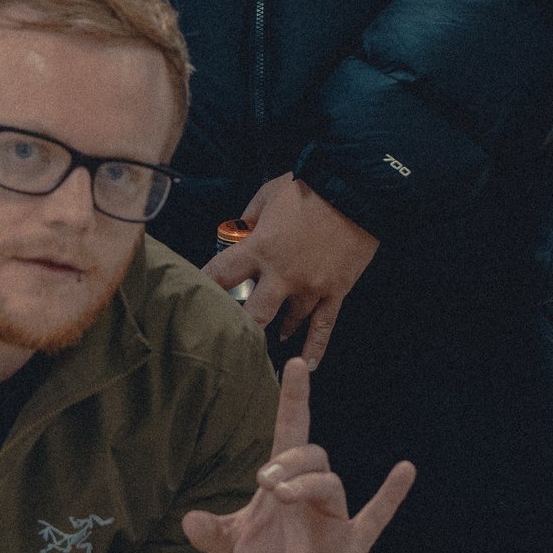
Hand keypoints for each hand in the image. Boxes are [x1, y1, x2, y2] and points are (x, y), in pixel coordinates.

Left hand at [182, 357, 414, 552]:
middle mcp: (310, 494)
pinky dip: (391, 495)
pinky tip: (406, 470)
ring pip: (330, 483)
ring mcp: (333, 518)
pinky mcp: (350, 544)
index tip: (297, 364)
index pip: (289, 432)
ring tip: (284, 495)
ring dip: (309, 484)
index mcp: (281, 485)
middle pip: (312, 455)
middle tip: (266, 482)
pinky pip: (376, 515)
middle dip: (291, 461)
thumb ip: (212, 535)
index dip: (294, 399)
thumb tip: (188, 521)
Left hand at [203, 175, 378, 365]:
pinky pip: (324, 327)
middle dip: (240, 325)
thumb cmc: (309, 188)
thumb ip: (250, 217)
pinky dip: (316, 347)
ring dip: (278, 330)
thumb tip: (240, 232)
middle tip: (232, 333)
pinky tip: (309, 364)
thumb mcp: (268, 194)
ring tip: (270, 338)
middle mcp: (282, 275)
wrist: (357, 189)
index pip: (221, 275)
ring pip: (289, 323)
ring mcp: (311, 288)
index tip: (195, 296)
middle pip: (253, 315)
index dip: (205, 286)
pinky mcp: (335, 292)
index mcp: (260, 249)